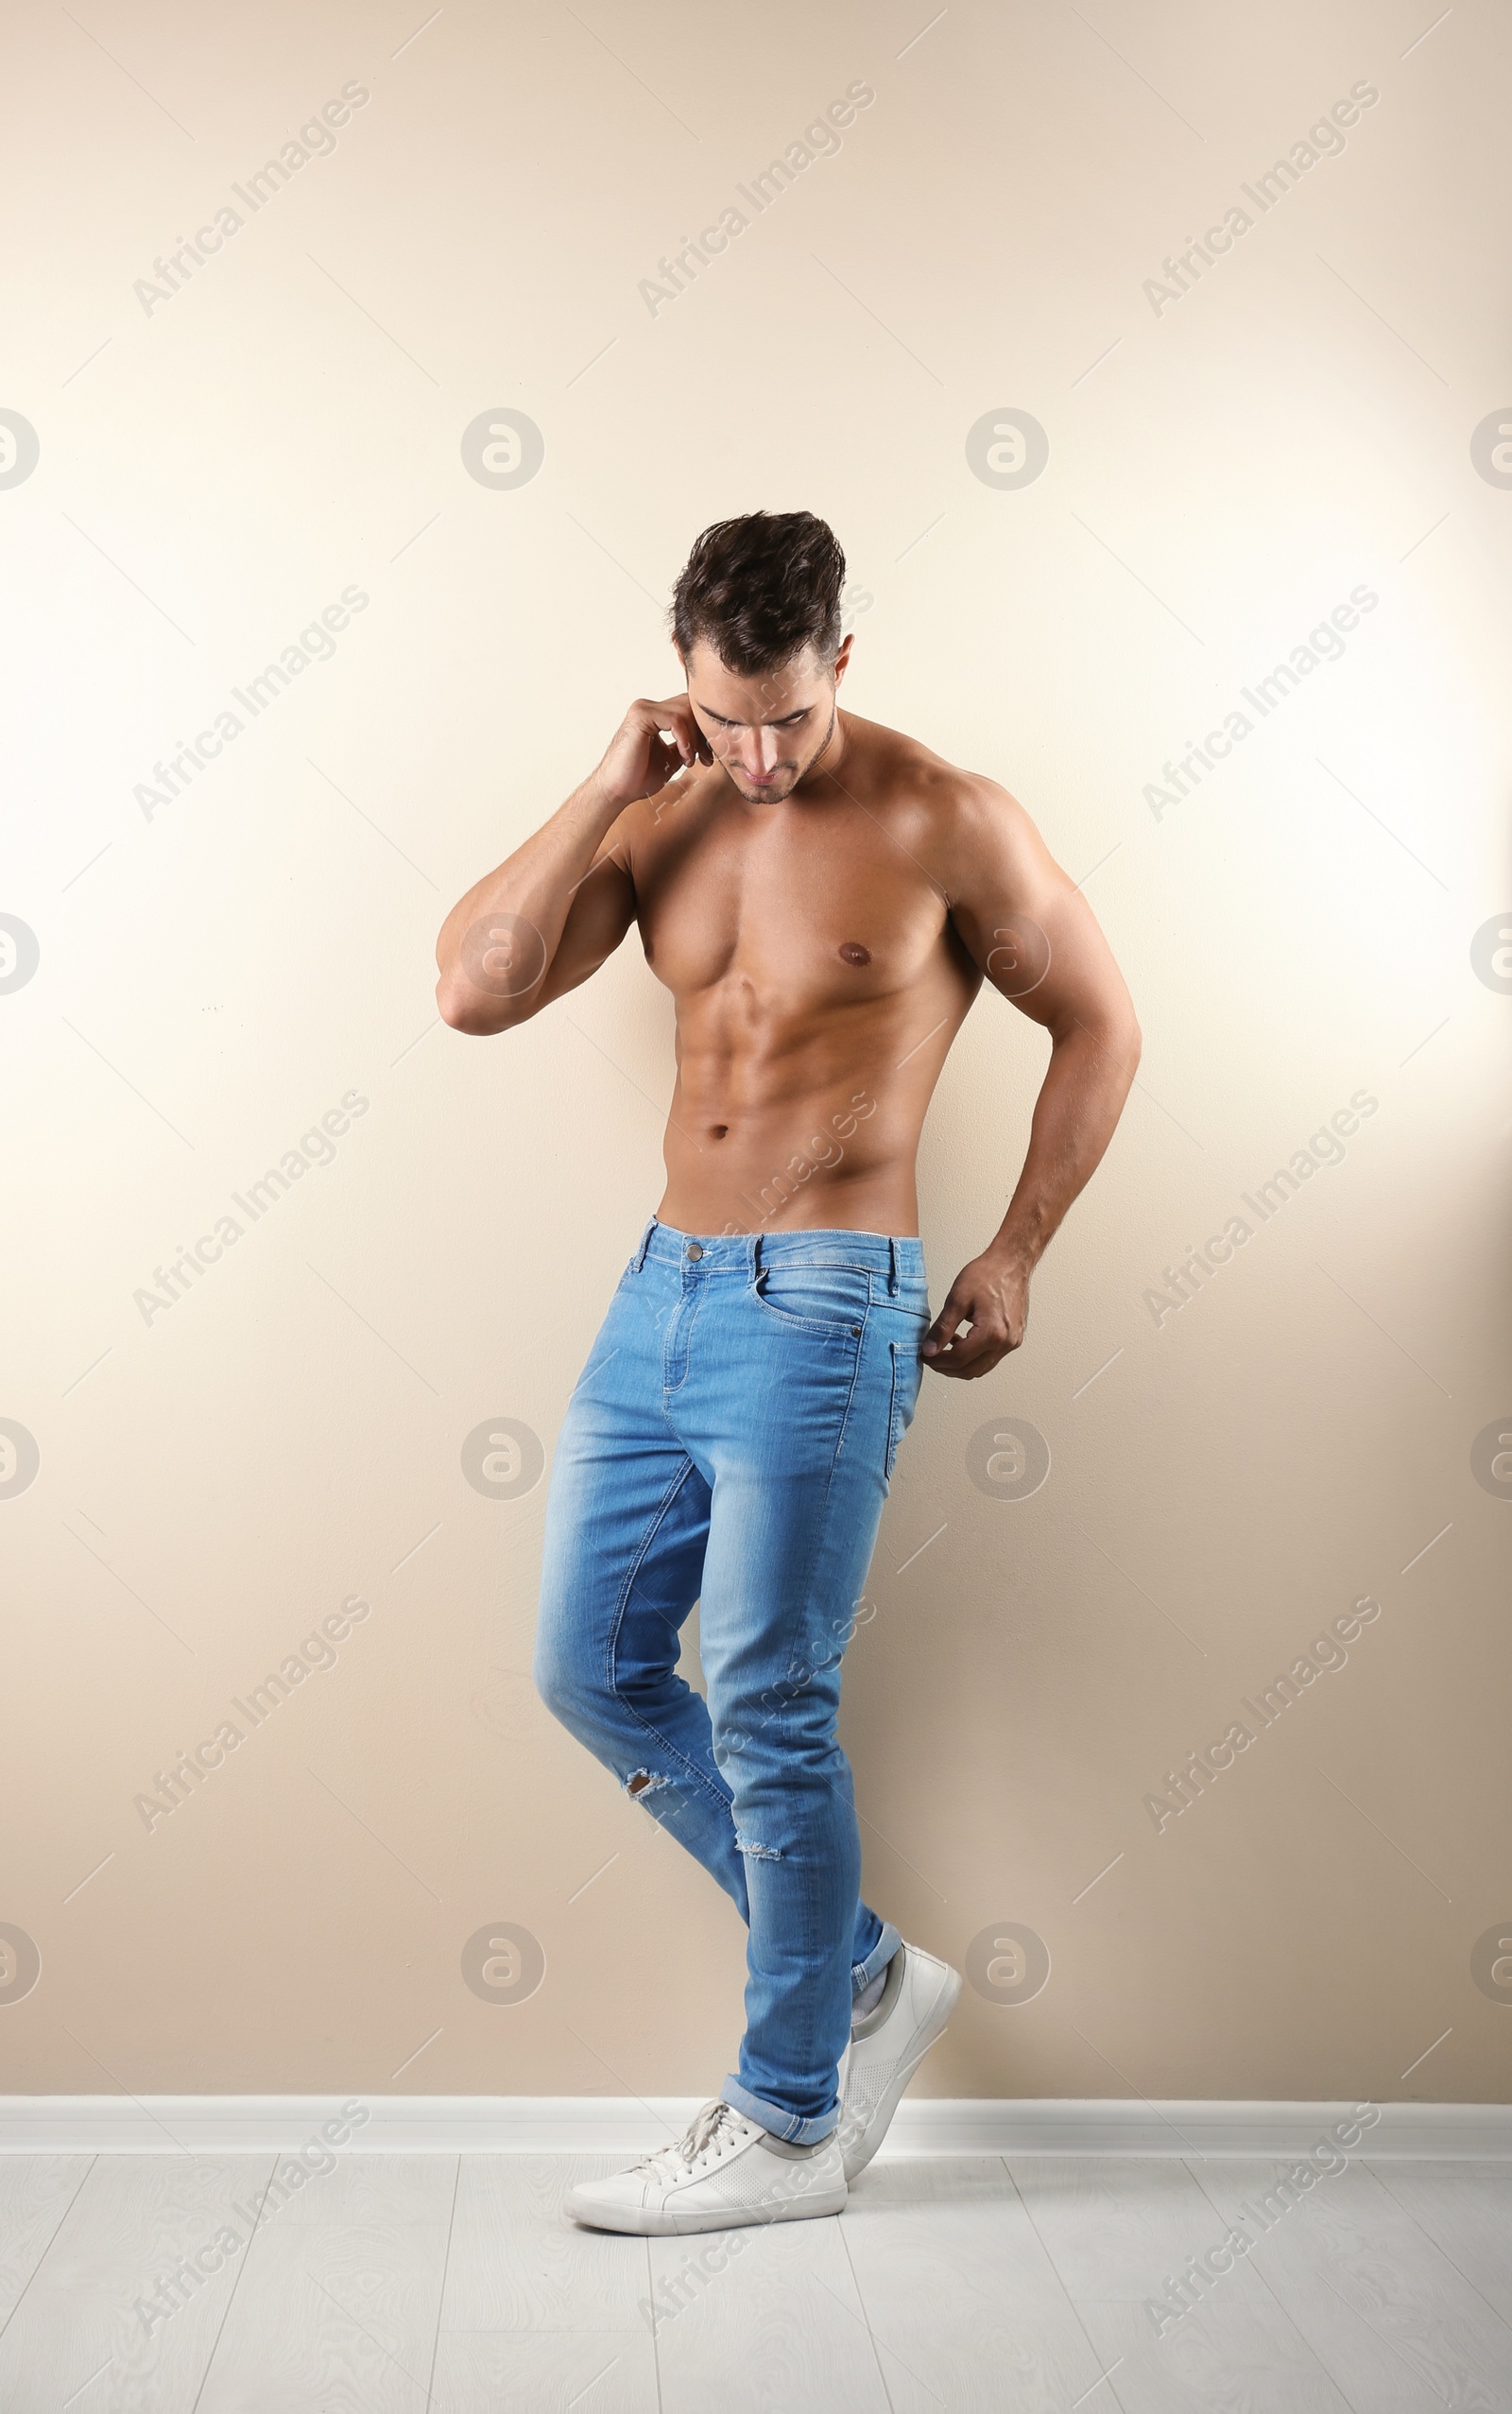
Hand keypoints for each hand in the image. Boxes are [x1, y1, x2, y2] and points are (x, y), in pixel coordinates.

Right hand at [592, 694, 713, 808]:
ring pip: (685, 711)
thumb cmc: (639, 778)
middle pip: (690, 705)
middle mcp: (648, 707)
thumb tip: (710, 739)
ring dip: (695, 739)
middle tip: (706, 759)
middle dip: (702, 732)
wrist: (616, 791)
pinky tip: (684, 758)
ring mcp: (643, 709)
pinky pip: (676, 719)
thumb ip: (686, 744)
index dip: (702, 731)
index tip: (708, 757)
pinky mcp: (641, 716)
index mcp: (654, 715)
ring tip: (690, 761)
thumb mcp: (671, 758)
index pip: (688, 710)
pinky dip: (685, 739)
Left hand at [922, 1251, 1028, 1378]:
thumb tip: (929, 1349)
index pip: (959, 1360)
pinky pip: (990, 1358)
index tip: (924, 1355)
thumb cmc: (988, 1274)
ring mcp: (1012, 1342)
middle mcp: (1006, 1342)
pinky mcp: (1014, 1339)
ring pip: (981, 1368)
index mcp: (992, 1333)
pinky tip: (961, 1342)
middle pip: (970, 1370)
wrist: (1011, 1263)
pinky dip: (973, 1357)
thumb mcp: (957, 1299)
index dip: (937, 1361)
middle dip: (946, 1368)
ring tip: (943, 1348)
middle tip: (930, 1356)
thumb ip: (942, 1328)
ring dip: (960, 1364)